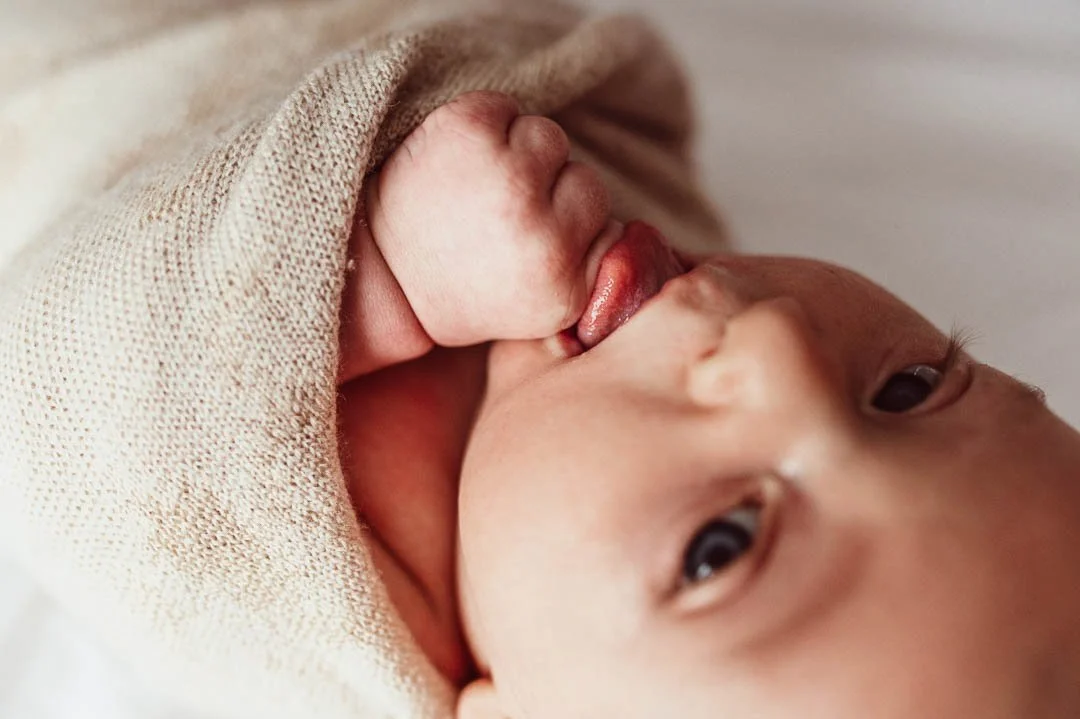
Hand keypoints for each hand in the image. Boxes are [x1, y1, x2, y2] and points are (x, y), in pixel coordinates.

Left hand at [366, 91, 617, 346]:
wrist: (373, 275)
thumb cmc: (460, 287)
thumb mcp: (539, 306)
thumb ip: (588, 266)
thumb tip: (631, 226)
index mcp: (565, 287)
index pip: (610, 224)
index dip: (567, 231)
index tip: (525, 251)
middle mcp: (541, 236)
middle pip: (587, 181)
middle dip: (546, 193)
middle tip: (493, 222)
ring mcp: (505, 178)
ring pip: (550, 139)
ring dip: (517, 155)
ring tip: (473, 190)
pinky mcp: (468, 131)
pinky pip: (506, 108)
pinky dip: (483, 125)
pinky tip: (453, 163)